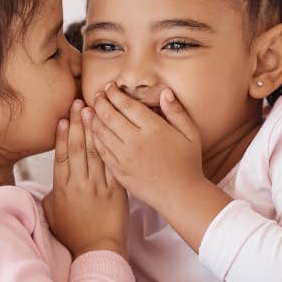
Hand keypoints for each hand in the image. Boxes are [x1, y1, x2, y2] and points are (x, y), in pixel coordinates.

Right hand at [42, 99, 128, 260]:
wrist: (98, 250)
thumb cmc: (73, 234)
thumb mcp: (51, 212)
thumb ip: (50, 192)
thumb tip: (45, 180)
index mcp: (63, 188)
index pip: (61, 155)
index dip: (62, 135)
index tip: (62, 118)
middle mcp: (80, 183)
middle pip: (78, 148)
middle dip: (78, 123)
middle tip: (78, 103)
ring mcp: (99, 186)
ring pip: (96, 152)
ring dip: (94, 129)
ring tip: (92, 110)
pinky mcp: (116, 190)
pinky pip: (113, 165)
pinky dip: (111, 147)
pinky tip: (110, 132)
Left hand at [85, 83, 203, 211]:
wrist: (180, 195)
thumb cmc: (187, 163)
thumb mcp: (190, 134)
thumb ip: (177, 111)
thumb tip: (165, 92)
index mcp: (153, 128)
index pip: (126, 105)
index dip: (114, 93)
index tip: (109, 87)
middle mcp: (136, 141)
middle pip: (109, 115)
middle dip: (100, 102)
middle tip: (97, 96)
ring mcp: (124, 157)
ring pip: (101, 132)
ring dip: (93, 118)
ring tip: (90, 110)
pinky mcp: (118, 170)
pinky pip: (100, 150)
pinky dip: (93, 138)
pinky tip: (92, 132)